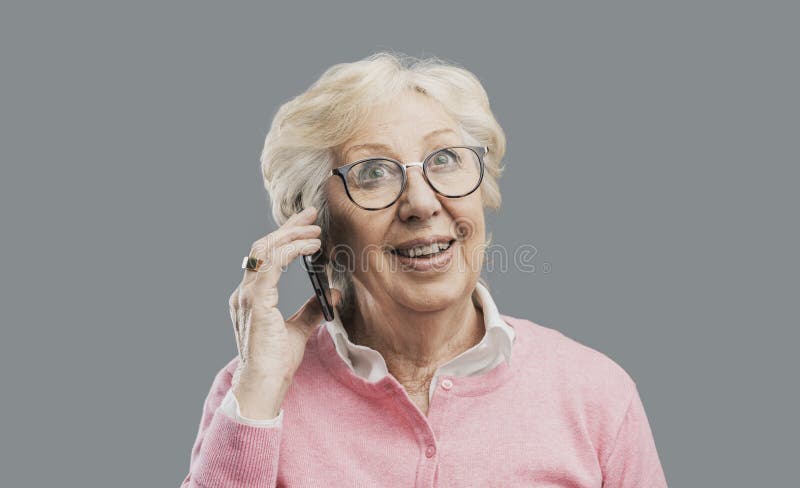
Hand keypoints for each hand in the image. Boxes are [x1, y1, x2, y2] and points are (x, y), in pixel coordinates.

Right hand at [227, 206, 339, 417]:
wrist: (264, 385)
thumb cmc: (277, 363)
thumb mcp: (300, 330)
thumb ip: (311, 310)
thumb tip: (329, 292)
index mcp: (252, 298)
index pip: (266, 258)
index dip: (285, 238)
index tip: (307, 227)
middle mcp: (245, 293)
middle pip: (263, 247)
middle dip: (288, 228)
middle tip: (311, 216)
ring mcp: (247, 295)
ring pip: (265, 250)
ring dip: (291, 236)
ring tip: (315, 231)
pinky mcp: (255, 300)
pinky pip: (272, 264)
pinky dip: (292, 250)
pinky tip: (310, 247)